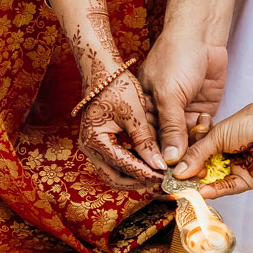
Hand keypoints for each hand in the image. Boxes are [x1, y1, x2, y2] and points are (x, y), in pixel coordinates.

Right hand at [78, 68, 166, 187]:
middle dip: (137, 182)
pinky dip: (130, 166)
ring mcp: (92, 146)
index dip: (145, 173)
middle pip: (114, 178)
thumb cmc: (117, 86)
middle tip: (159, 180)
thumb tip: (159, 165)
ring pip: (113, 172)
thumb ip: (145, 141)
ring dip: (134, 176)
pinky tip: (147, 162)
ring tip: (156, 173)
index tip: (163, 175)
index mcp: (96, 140)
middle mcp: (89, 147)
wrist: (103, 70)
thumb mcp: (135, 113)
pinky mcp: (99, 142)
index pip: (123, 165)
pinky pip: (113, 162)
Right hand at [140, 24, 228, 164]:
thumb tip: (168, 158)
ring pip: (186, 142)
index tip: (159, 177)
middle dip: (174, 160)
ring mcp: (182, 114)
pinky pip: (202, 133)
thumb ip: (170, 127)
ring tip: (197, 160)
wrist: (202, 35)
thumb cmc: (175, 56)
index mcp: (143, 109)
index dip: (151, 159)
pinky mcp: (201, 111)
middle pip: (165, 146)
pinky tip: (206, 136)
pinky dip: (205, 137)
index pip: (145, 141)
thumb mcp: (168, 94)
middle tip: (181, 175)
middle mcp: (161, 114)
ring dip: (192, 151)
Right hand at [169, 100, 252, 198]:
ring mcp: (236, 170)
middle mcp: (224, 158)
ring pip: (215, 182)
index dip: (185, 165)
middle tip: (179, 180)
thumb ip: (197, 154)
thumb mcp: (215, 136)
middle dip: (192, 176)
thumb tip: (179, 171)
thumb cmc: (248, 122)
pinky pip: (229, 188)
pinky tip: (204, 191)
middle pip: (203, 172)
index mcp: (216, 144)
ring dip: (202, 186)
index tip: (173, 171)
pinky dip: (216, 191)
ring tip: (188, 188)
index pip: (196, 158)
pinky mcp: (247, 181)